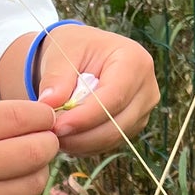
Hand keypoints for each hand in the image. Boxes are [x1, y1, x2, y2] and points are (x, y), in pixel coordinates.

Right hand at [0, 100, 59, 194]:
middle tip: (42, 142)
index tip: (44, 119)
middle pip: (38, 150)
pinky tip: (3, 191)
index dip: (43, 116)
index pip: (22, 117)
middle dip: (47, 143)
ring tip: (17, 167)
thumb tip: (46, 120)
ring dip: (35, 171)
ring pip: (36, 181)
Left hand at [32, 24, 158, 155]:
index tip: (57, 126)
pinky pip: (110, 143)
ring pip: (113, 138)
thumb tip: (48, 104)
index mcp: (135, 61)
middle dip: (81, 135)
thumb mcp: (63, 54)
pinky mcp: (134, 125)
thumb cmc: (75, 48)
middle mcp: (147, 87)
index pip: (114, 97)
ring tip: (54, 135)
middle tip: (50, 135)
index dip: (85, 117)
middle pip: (116, 124)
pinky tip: (67, 136)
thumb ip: (56, 78)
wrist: (84, 54)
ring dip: (81, 143)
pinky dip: (86, 145)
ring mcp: (143, 109)